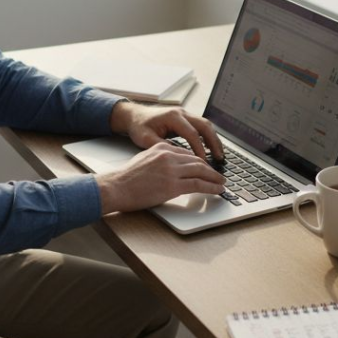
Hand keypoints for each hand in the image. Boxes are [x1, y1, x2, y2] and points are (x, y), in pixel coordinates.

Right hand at [95, 143, 226, 213]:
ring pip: (201, 171)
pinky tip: (217, 190)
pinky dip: (211, 187)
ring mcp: (171, 170)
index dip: (200, 162)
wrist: (115, 187)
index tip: (206, 168)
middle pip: (197, 160)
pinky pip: (198, 185)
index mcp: (161, 147)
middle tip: (219, 175)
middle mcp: (168, 155)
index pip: (187, 153)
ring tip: (221, 183)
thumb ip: (160, 159)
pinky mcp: (172, 185)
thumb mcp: (144, 159)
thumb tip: (173, 168)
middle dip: (210, 169)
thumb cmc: (126, 178)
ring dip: (214, 178)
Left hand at [108, 101, 223, 160]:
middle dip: (214, 142)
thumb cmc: (138, 126)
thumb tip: (177, 156)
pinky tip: (210, 149)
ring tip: (219, 155)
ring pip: (205, 125)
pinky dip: (208, 137)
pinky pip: (201, 126)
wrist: (134, 115)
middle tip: (220, 158)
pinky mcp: (185, 118)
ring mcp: (184, 114)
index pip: (192, 134)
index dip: (199, 149)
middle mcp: (181, 113)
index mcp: (172, 117)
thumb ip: (161, 146)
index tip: (204, 162)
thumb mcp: (145, 138)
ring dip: (213, 139)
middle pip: (204, 126)